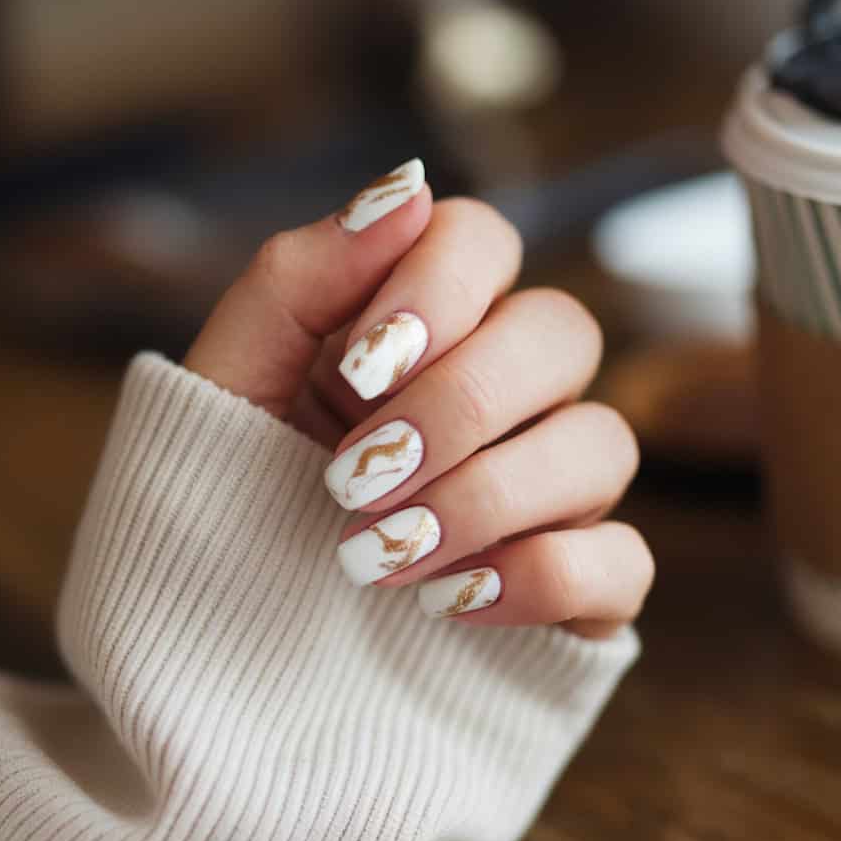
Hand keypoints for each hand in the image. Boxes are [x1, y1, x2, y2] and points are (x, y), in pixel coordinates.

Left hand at [185, 159, 652, 637]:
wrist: (218, 653)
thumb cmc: (223, 505)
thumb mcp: (228, 388)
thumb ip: (299, 278)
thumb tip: (406, 187)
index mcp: (419, 329)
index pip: (484, 242)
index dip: (436, 291)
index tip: (357, 372)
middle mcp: (502, 396)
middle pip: (561, 333)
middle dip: (459, 403)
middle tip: (354, 478)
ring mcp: (548, 492)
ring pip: (603, 444)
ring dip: (485, 496)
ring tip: (374, 556)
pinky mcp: (574, 590)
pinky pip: (622, 562)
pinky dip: (540, 577)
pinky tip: (445, 603)